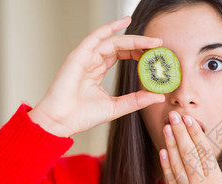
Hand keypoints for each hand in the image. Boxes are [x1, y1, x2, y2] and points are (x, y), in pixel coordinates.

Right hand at [28, 16, 164, 136]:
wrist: (62, 122)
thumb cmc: (82, 116)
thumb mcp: (117, 107)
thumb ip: (137, 100)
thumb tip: (159, 96)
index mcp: (97, 70)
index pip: (121, 55)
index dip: (138, 52)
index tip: (155, 55)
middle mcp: (92, 61)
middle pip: (119, 46)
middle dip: (140, 43)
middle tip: (159, 44)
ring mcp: (85, 57)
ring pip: (113, 41)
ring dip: (134, 39)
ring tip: (153, 41)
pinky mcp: (78, 55)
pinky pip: (96, 36)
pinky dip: (110, 28)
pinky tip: (125, 22)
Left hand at [158, 110, 221, 183]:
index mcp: (216, 181)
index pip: (204, 151)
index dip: (195, 133)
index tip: (190, 119)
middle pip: (187, 152)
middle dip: (180, 132)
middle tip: (173, 115)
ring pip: (176, 163)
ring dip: (171, 144)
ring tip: (166, 127)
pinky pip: (170, 180)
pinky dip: (165, 165)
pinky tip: (162, 152)